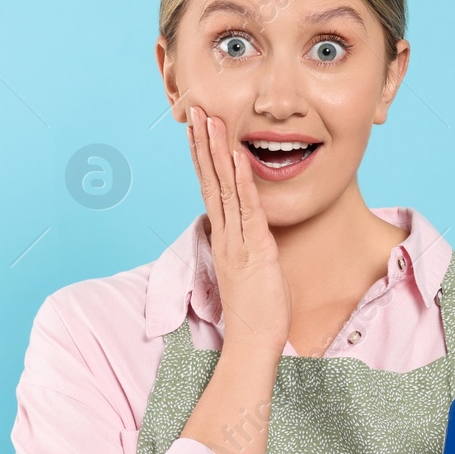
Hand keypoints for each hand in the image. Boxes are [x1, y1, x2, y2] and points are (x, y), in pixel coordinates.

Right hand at [186, 106, 290, 354]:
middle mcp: (225, 235)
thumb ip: (248, 248)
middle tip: (196, 111)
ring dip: (217, 153)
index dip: (204, 158)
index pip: (210, 189)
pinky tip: (238, 157)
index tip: (199, 130)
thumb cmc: (258, 311)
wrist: (253, 342)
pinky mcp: (255, 251)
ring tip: (211, 121)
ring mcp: (237, 242)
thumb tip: (250, 234)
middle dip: (203, 144)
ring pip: (222, 189)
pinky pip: (246, 210)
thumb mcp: (252, 270)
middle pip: (209, 181)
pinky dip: (241, 182)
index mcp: (224, 238)